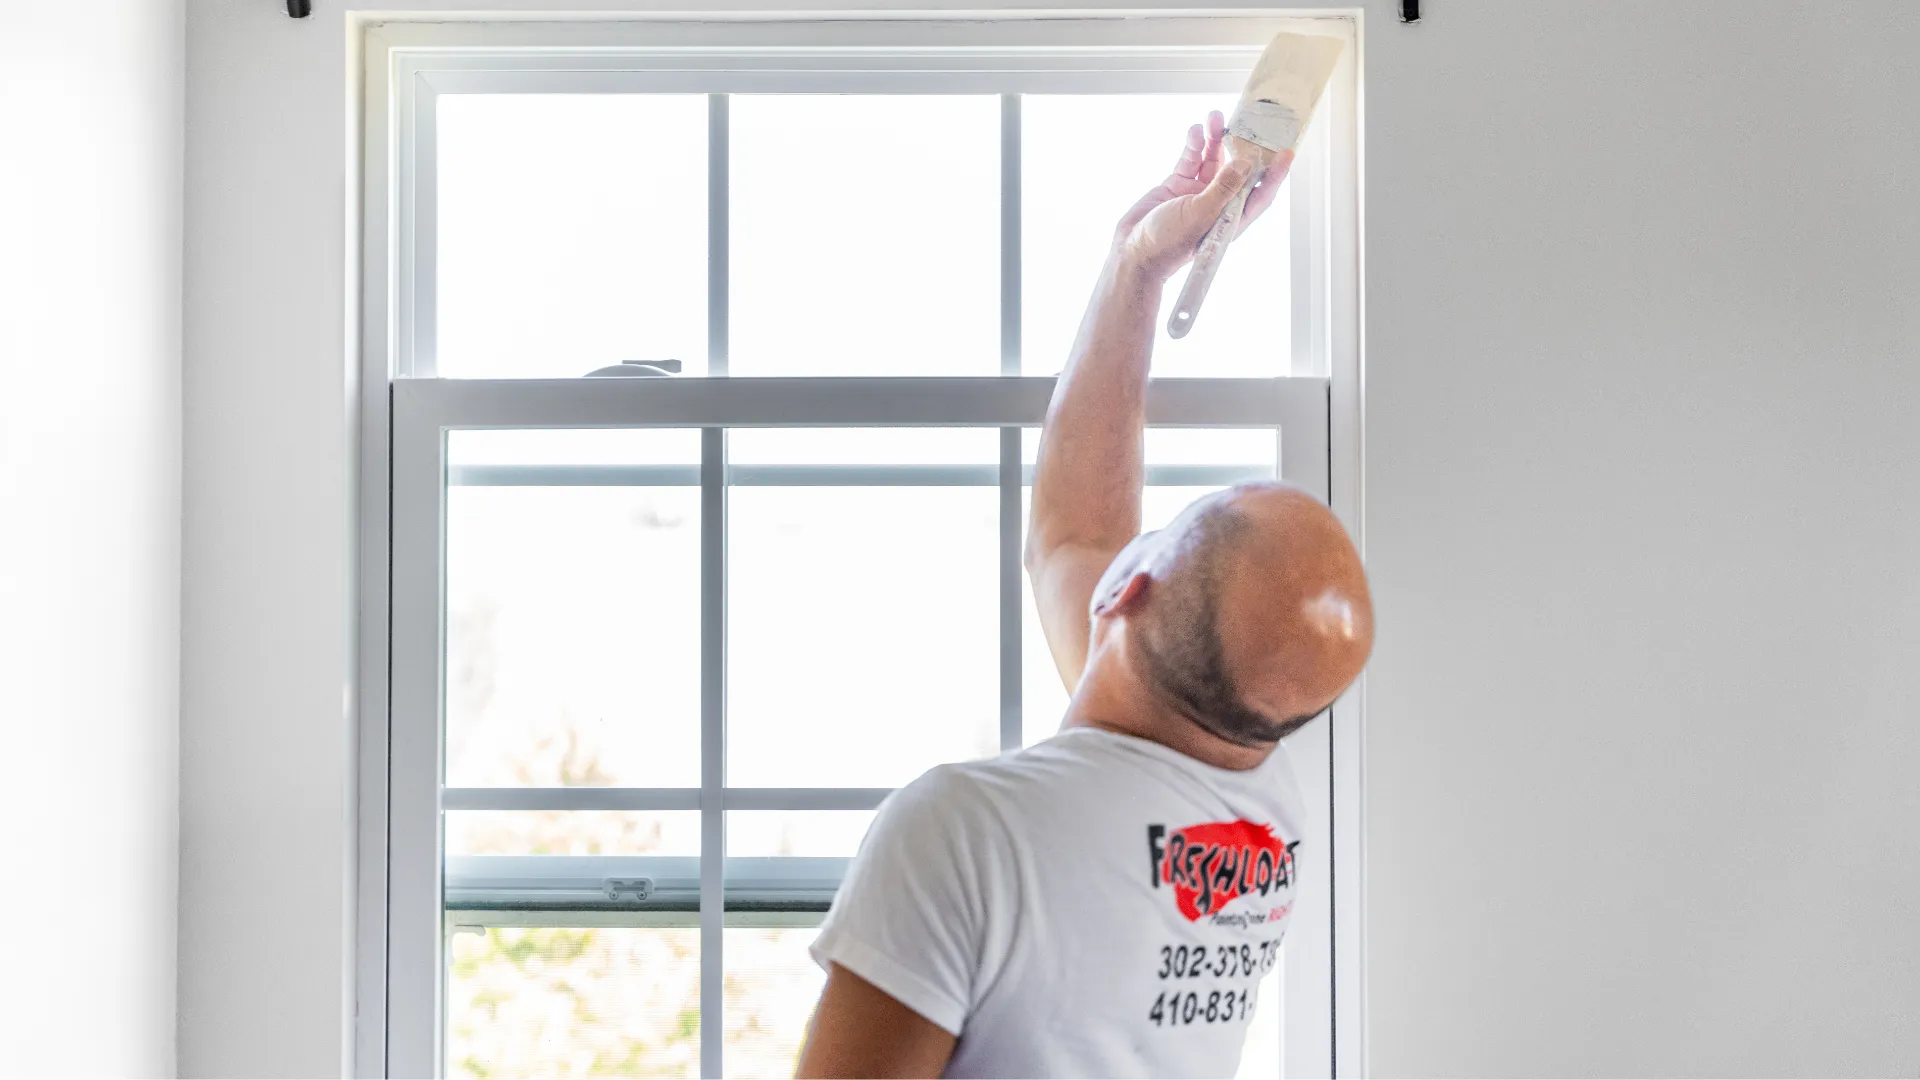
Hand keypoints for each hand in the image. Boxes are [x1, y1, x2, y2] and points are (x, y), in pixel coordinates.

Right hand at [1112, 111, 1290, 282]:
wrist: (1134, 252)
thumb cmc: (1168, 244)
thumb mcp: (1200, 214)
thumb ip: (1224, 188)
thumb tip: (1247, 164)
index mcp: (1230, 218)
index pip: (1260, 193)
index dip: (1274, 174)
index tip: (1286, 153)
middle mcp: (1217, 204)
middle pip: (1238, 169)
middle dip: (1242, 146)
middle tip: (1247, 122)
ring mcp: (1197, 193)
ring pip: (1212, 159)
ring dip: (1215, 139)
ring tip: (1215, 117)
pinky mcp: (1178, 185)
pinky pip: (1190, 159)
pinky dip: (1193, 145)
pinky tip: (1195, 131)